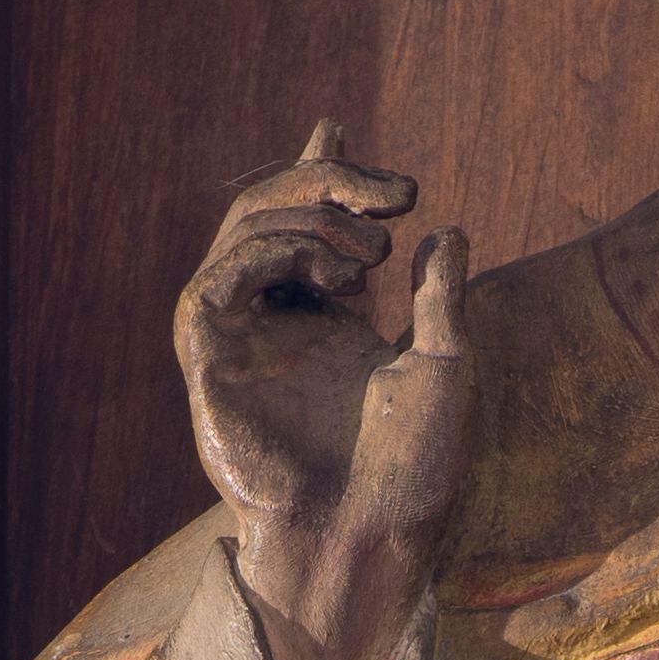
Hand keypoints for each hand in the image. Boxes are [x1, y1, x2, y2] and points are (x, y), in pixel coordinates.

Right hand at [174, 120, 474, 659]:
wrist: (368, 533)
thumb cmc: (411, 471)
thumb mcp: (444, 365)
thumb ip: (441, 297)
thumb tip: (450, 234)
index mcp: (328, 324)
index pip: (314, 229)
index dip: (323, 176)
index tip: (340, 125)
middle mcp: (280, 324)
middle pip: (275, 212)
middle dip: (331, 182)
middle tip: (397, 192)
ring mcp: (241, 338)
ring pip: (243, 231)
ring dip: (311, 217)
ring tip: (377, 249)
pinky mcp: (208, 358)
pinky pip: (219, 277)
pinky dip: (270, 251)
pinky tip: (329, 265)